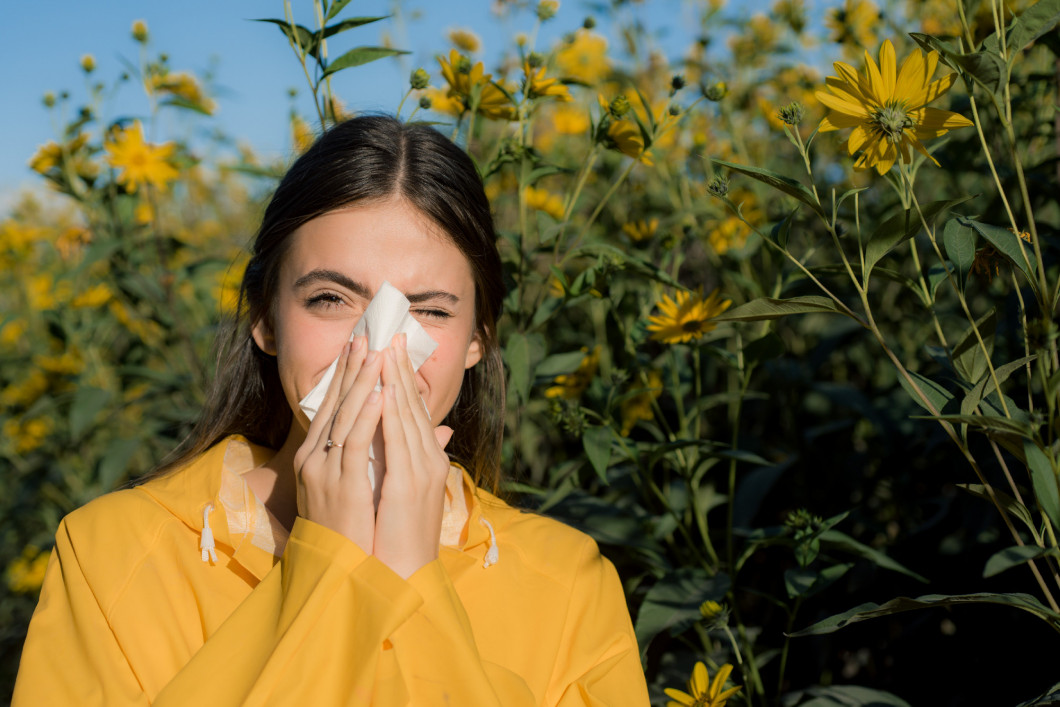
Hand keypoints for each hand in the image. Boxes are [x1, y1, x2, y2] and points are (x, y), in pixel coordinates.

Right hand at [292, 336, 383, 552]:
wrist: (336, 572)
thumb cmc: (351, 532)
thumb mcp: (362, 487)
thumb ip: (383, 455)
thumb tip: (427, 431)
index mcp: (316, 457)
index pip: (333, 408)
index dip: (347, 376)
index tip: (361, 347)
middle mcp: (313, 460)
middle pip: (334, 405)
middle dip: (351, 369)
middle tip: (366, 335)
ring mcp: (323, 472)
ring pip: (343, 419)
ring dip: (361, 384)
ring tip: (376, 354)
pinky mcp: (339, 487)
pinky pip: (353, 446)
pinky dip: (365, 419)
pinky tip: (378, 396)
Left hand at [373, 332, 454, 578]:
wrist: (406, 574)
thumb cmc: (401, 536)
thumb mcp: (406, 493)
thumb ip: (416, 460)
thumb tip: (430, 435)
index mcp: (427, 461)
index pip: (414, 412)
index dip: (403, 379)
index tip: (391, 350)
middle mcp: (428, 461)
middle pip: (413, 407)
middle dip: (400, 370)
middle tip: (389, 336)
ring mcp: (421, 472)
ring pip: (407, 417)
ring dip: (396, 382)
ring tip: (385, 351)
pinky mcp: (408, 485)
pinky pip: (399, 442)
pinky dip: (393, 414)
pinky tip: (385, 391)